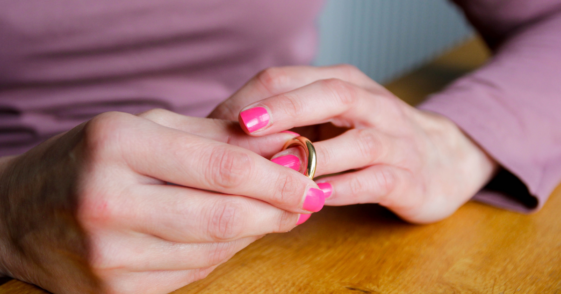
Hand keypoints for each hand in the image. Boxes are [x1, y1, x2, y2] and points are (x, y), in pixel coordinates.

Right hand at [0, 110, 322, 293]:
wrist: (18, 212)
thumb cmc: (88, 159)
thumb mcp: (144, 128)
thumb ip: (215, 138)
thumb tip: (283, 149)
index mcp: (118, 147)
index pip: (222, 168)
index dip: (279, 178)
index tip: (312, 180)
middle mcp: (108, 203)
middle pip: (224, 218)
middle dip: (278, 212)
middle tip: (308, 201)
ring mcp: (108, 257)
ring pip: (213, 251)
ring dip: (253, 232)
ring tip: (270, 212)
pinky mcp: (113, 293)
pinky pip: (191, 275)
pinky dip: (220, 253)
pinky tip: (228, 234)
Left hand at [210, 65, 497, 222]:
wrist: (444, 158)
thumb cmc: (371, 136)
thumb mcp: (332, 117)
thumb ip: (290, 119)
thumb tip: (225, 130)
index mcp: (345, 84)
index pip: (294, 78)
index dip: (256, 97)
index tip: (219, 121)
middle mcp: (372, 106)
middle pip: (330, 95)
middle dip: (286, 109)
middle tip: (244, 125)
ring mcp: (395, 141)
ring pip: (357, 142)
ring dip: (316, 156)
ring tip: (278, 170)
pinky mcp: (409, 178)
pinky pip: (377, 181)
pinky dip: (347, 188)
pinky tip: (318, 197)